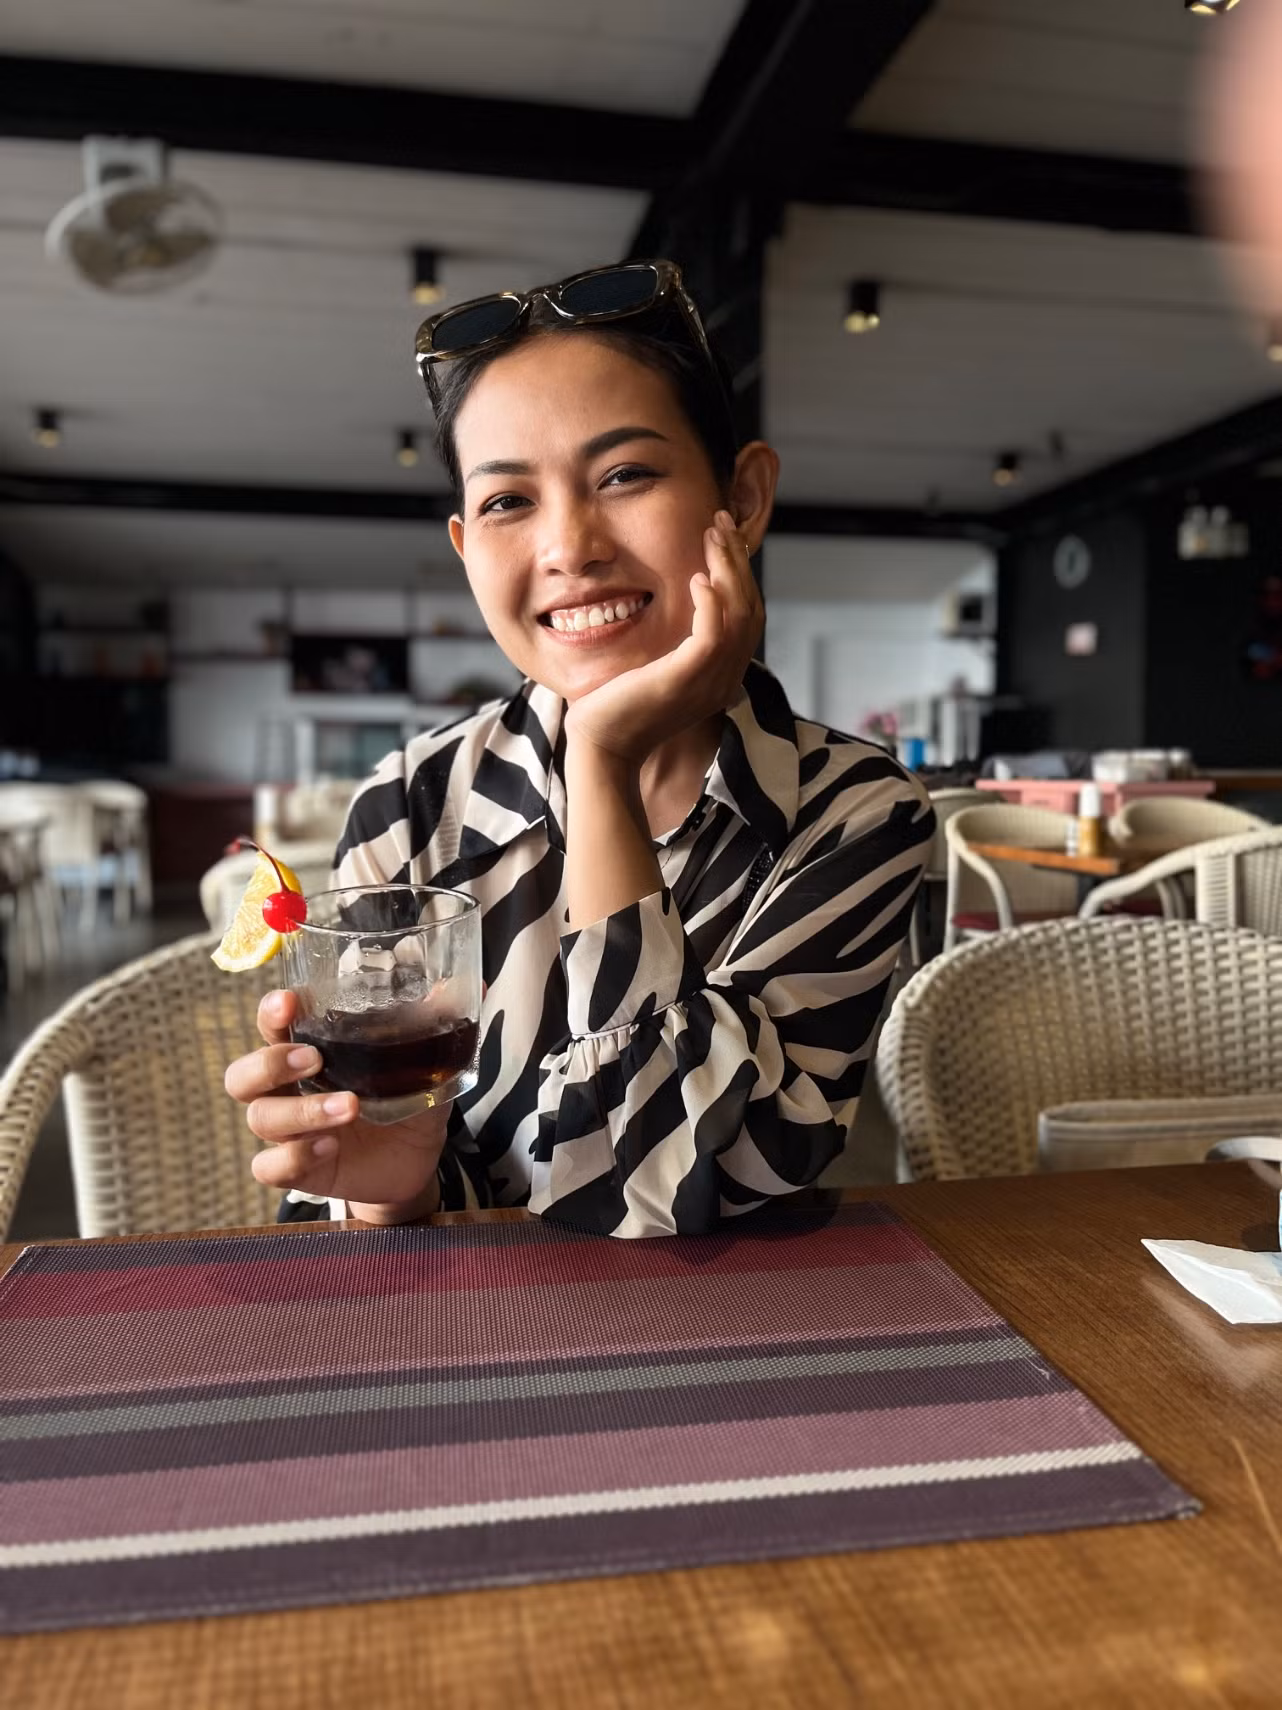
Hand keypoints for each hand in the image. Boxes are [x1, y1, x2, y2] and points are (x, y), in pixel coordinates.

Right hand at [225, 989, 449, 1221]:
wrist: (414, 1161)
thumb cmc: (407, 1100)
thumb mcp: (424, 1065)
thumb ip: (431, 1031)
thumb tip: (462, 986)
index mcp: (310, 1052)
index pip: (272, 1025)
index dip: (271, 1013)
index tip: (288, 1002)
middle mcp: (289, 1090)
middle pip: (243, 1075)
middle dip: (269, 1063)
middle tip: (313, 1059)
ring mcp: (289, 1131)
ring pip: (260, 1118)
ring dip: (302, 1111)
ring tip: (349, 1107)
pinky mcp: (296, 1169)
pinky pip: (270, 1167)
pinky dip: (295, 1157)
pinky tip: (329, 1147)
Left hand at [563, 509, 762, 765]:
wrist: (601, 746)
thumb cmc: (620, 708)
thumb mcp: (659, 669)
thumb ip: (678, 643)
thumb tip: (682, 607)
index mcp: (723, 676)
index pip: (749, 617)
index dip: (741, 574)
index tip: (722, 539)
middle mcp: (725, 680)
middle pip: (750, 610)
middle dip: (737, 561)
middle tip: (721, 523)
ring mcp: (708, 682)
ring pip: (738, 617)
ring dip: (727, 570)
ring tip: (712, 538)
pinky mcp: (683, 680)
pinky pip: (712, 636)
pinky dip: (711, 604)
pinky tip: (697, 579)